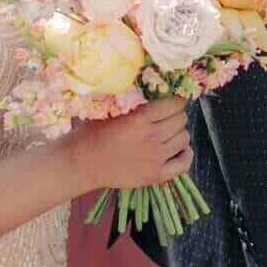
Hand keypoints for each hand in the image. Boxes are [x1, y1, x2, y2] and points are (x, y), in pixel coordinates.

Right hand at [66, 98, 192, 192]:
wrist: (81, 163)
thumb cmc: (93, 133)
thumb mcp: (113, 109)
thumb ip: (136, 103)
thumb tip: (159, 90)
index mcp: (140, 119)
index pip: (174, 104)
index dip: (175, 101)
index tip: (172, 101)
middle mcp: (151, 138)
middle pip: (181, 120)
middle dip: (176, 116)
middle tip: (167, 118)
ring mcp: (155, 158)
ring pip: (184, 139)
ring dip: (178, 133)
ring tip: (168, 133)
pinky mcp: (155, 176)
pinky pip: (184, 163)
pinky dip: (185, 155)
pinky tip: (178, 149)